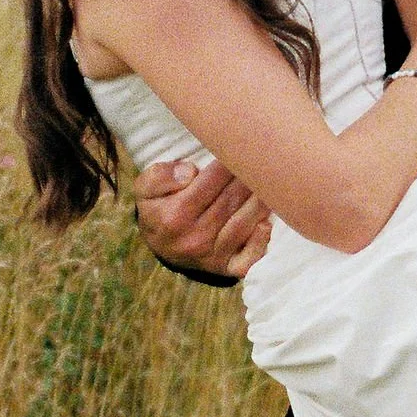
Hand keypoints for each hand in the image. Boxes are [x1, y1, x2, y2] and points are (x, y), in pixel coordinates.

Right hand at [131, 155, 272, 280]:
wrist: (161, 246)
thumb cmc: (158, 209)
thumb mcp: (145, 189)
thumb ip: (160, 176)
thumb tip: (189, 173)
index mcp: (175, 215)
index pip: (210, 182)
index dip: (229, 163)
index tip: (241, 148)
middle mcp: (195, 237)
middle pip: (230, 201)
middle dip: (248, 177)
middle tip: (262, 159)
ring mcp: (212, 255)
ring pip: (243, 224)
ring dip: (260, 202)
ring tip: (271, 182)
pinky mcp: (226, 268)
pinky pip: (248, 260)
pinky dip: (260, 242)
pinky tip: (266, 223)